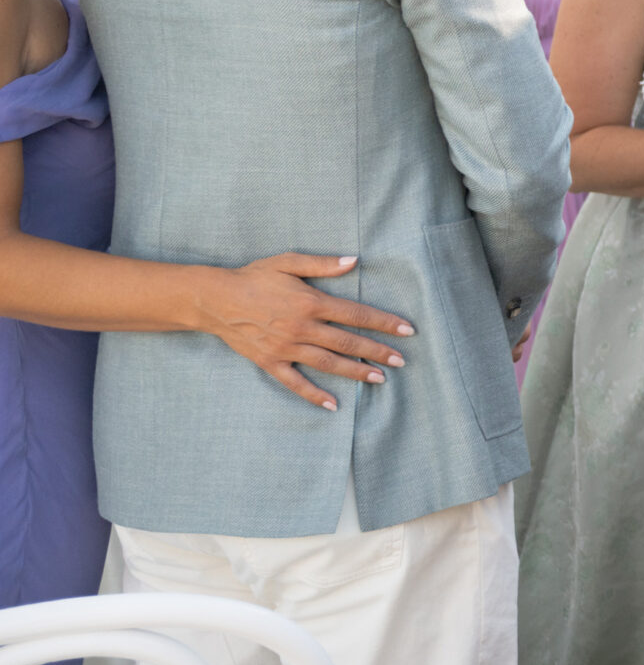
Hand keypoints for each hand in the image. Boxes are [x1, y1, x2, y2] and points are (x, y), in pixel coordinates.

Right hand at [198, 254, 414, 412]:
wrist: (215, 300)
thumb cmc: (254, 277)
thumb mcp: (289, 262)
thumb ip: (323, 264)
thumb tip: (355, 260)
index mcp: (311, 302)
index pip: (357, 314)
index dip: (383, 322)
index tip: (407, 330)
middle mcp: (302, 328)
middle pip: (348, 342)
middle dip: (377, 352)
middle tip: (402, 361)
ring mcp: (286, 348)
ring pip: (328, 363)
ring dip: (355, 372)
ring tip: (380, 379)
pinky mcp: (270, 362)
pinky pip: (295, 383)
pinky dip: (314, 395)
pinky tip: (333, 405)